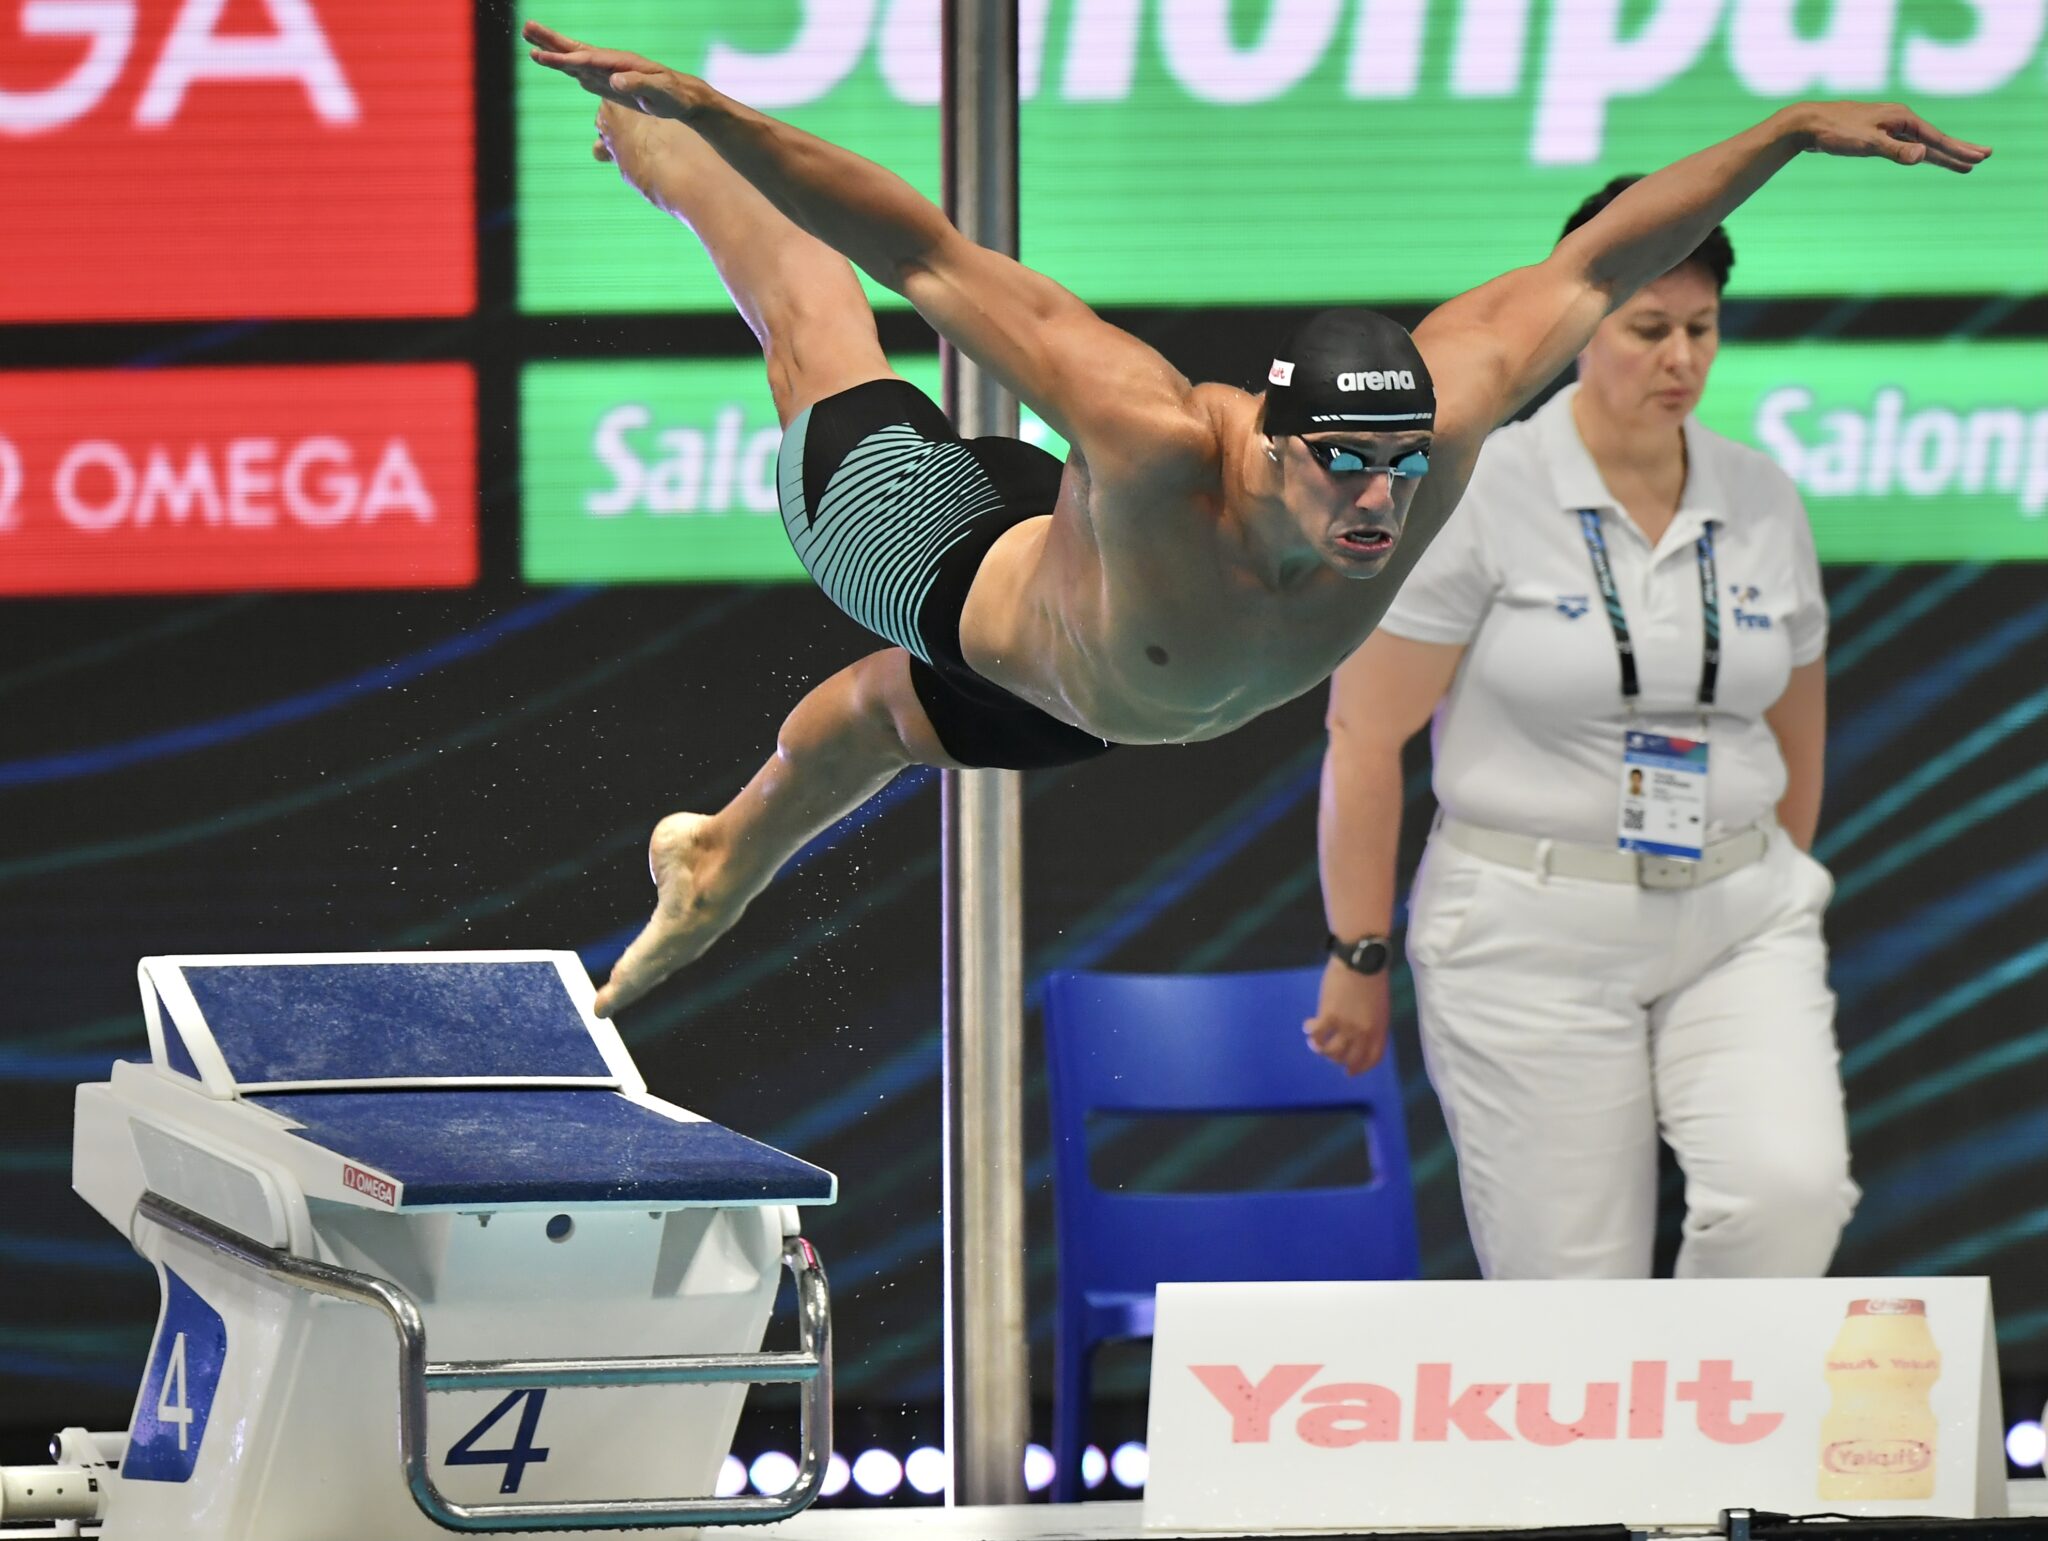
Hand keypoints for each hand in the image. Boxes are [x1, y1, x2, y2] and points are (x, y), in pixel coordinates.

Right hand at [524, 20, 698, 120]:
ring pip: (576, 60)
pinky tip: (555, 63)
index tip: (541, 56)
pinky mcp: (609, 84)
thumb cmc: (674, 95)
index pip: (587, 60)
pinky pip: (584, 74)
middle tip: (526, 28)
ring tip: (530, 44)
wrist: (683, 98)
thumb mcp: (660, 93)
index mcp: (621, 64)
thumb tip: (614, 81)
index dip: (564, 58)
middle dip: (551, 41)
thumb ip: (638, 86)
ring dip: (553, 52)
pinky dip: (567, 68)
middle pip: (576, 50)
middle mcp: (611, 64)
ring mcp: (608, 73)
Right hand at [1303, 956, 1391, 1075]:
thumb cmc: (1372, 978)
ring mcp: (1346, 1026)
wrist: (1363, 959)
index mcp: (1379, 1029)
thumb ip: (1372, 1022)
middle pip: (1349, 1059)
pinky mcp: (1330, 1016)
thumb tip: (1360, 1034)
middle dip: (1337, 1061)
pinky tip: (1307, 1025)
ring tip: (1314, 1042)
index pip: (1371, 1059)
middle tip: (1329, 1056)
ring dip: (1320, 1049)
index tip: (1349, 1072)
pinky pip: (1316, 1034)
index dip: (1359, 1068)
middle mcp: (1364, 1033)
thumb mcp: (1379, 1005)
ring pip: (1330, 1051)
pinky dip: (1310, 1032)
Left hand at [1782, 101, 1990, 172]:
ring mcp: (1888, 127)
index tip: (1979, 158)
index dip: (1958, 150)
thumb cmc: (1836, 131)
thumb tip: (1923, 155)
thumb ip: (1895, 150)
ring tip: (1962, 163)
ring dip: (1941, 154)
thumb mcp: (1867, 143)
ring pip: (1921, 144)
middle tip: (1984, 157)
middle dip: (1958, 149)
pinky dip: (1919, 153)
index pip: (1936, 138)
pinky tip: (1924, 156)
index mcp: (1902, 119)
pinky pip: (1906, 146)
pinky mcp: (1876, 135)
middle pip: (1935, 139)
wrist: (1808, 123)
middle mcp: (1899, 120)